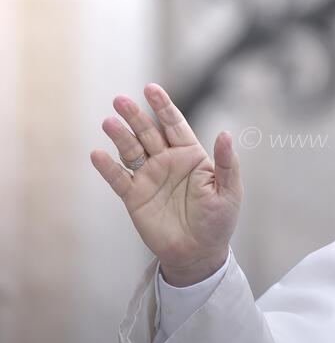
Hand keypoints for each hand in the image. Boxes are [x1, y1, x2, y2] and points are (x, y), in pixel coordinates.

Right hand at [90, 83, 242, 285]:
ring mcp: (149, 177)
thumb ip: (226, 162)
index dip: (163, 106)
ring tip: (109, 122)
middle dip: (135, 116)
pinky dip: (107, 168)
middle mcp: (167, 162)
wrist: (199, 253)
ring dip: (119, 136)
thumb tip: (226, 133)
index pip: (175, 125)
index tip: (151, 88)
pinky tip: (97, 154)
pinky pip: (118, 179)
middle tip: (120, 100)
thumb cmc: (218, 221)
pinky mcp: (134, 197)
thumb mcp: (228, 191)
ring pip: (131, 150)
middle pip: (148, 132)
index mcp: (191, 156)